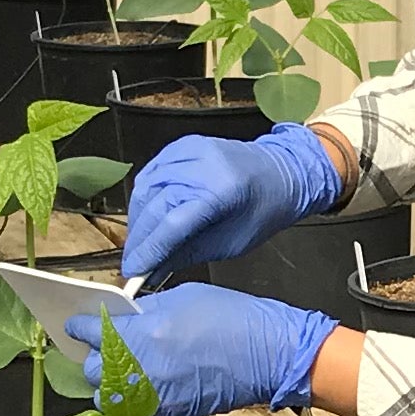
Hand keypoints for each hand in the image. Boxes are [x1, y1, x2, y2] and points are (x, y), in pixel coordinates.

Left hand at [69, 283, 337, 415]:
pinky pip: (137, 409)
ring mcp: (155, 397)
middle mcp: (140, 371)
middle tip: (105, 345)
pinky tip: (149, 381)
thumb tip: (126, 317)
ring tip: (124, 367)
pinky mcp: (170, 414)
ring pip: (110, 397)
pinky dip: (136, 397)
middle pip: (92, 371)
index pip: (89, 333)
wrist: (270, 355)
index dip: (80, 326)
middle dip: (94, 356)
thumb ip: (146, 309)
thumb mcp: (183, 297)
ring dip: (111, 382)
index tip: (77, 324)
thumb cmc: (234, 320)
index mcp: (140, 335)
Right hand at [120, 125, 346, 280]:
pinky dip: (144, 198)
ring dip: (137, 219)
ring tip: (139, 244)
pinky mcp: (182, 145)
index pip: (172, 223)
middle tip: (131, 263)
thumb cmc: (264, 209)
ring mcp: (190, 149)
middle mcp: (202, 164)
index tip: (133, 270)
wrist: (283, 171)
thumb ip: (190, 253)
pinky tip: (145, 218)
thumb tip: (153, 269)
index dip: (149, 249)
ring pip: (146, 188)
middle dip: (139, 238)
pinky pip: (151, 173)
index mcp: (222, 190)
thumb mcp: (232, 242)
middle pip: (155, 204)